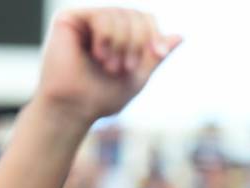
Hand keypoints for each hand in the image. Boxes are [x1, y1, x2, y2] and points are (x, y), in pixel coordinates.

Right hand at [35, 9, 179, 125]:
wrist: (72, 111)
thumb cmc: (99, 99)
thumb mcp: (136, 78)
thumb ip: (154, 57)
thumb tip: (181, 36)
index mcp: (115, 36)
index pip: (143, 19)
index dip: (154, 32)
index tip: (158, 53)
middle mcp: (99, 25)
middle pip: (134, 14)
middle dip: (138, 41)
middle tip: (127, 68)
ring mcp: (83, 21)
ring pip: (120, 14)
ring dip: (122, 43)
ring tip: (111, 67)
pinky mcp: (68, 20)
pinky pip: (102, 15)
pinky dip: (107, 37)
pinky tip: (99, 56)